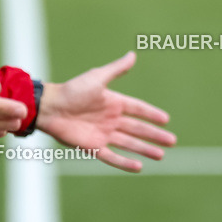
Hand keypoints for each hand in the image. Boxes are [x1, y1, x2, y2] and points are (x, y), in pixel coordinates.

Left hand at [36, 51, 175, 171]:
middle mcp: (110, 119)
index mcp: (112, 102)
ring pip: (129, 144)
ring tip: (161, 155)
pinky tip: (139, 167)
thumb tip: (133, 54)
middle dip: (154, 135)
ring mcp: (102, 134)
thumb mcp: (97, 78)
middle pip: (137, 129)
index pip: (137, 109)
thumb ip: (116, 69)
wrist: (50, 107)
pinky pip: (112, 157)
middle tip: (172, 141)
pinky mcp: (93, 147)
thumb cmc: (72, 90)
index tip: (166, 119)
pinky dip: (125, 163)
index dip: (151, 114)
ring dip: (144, 149)